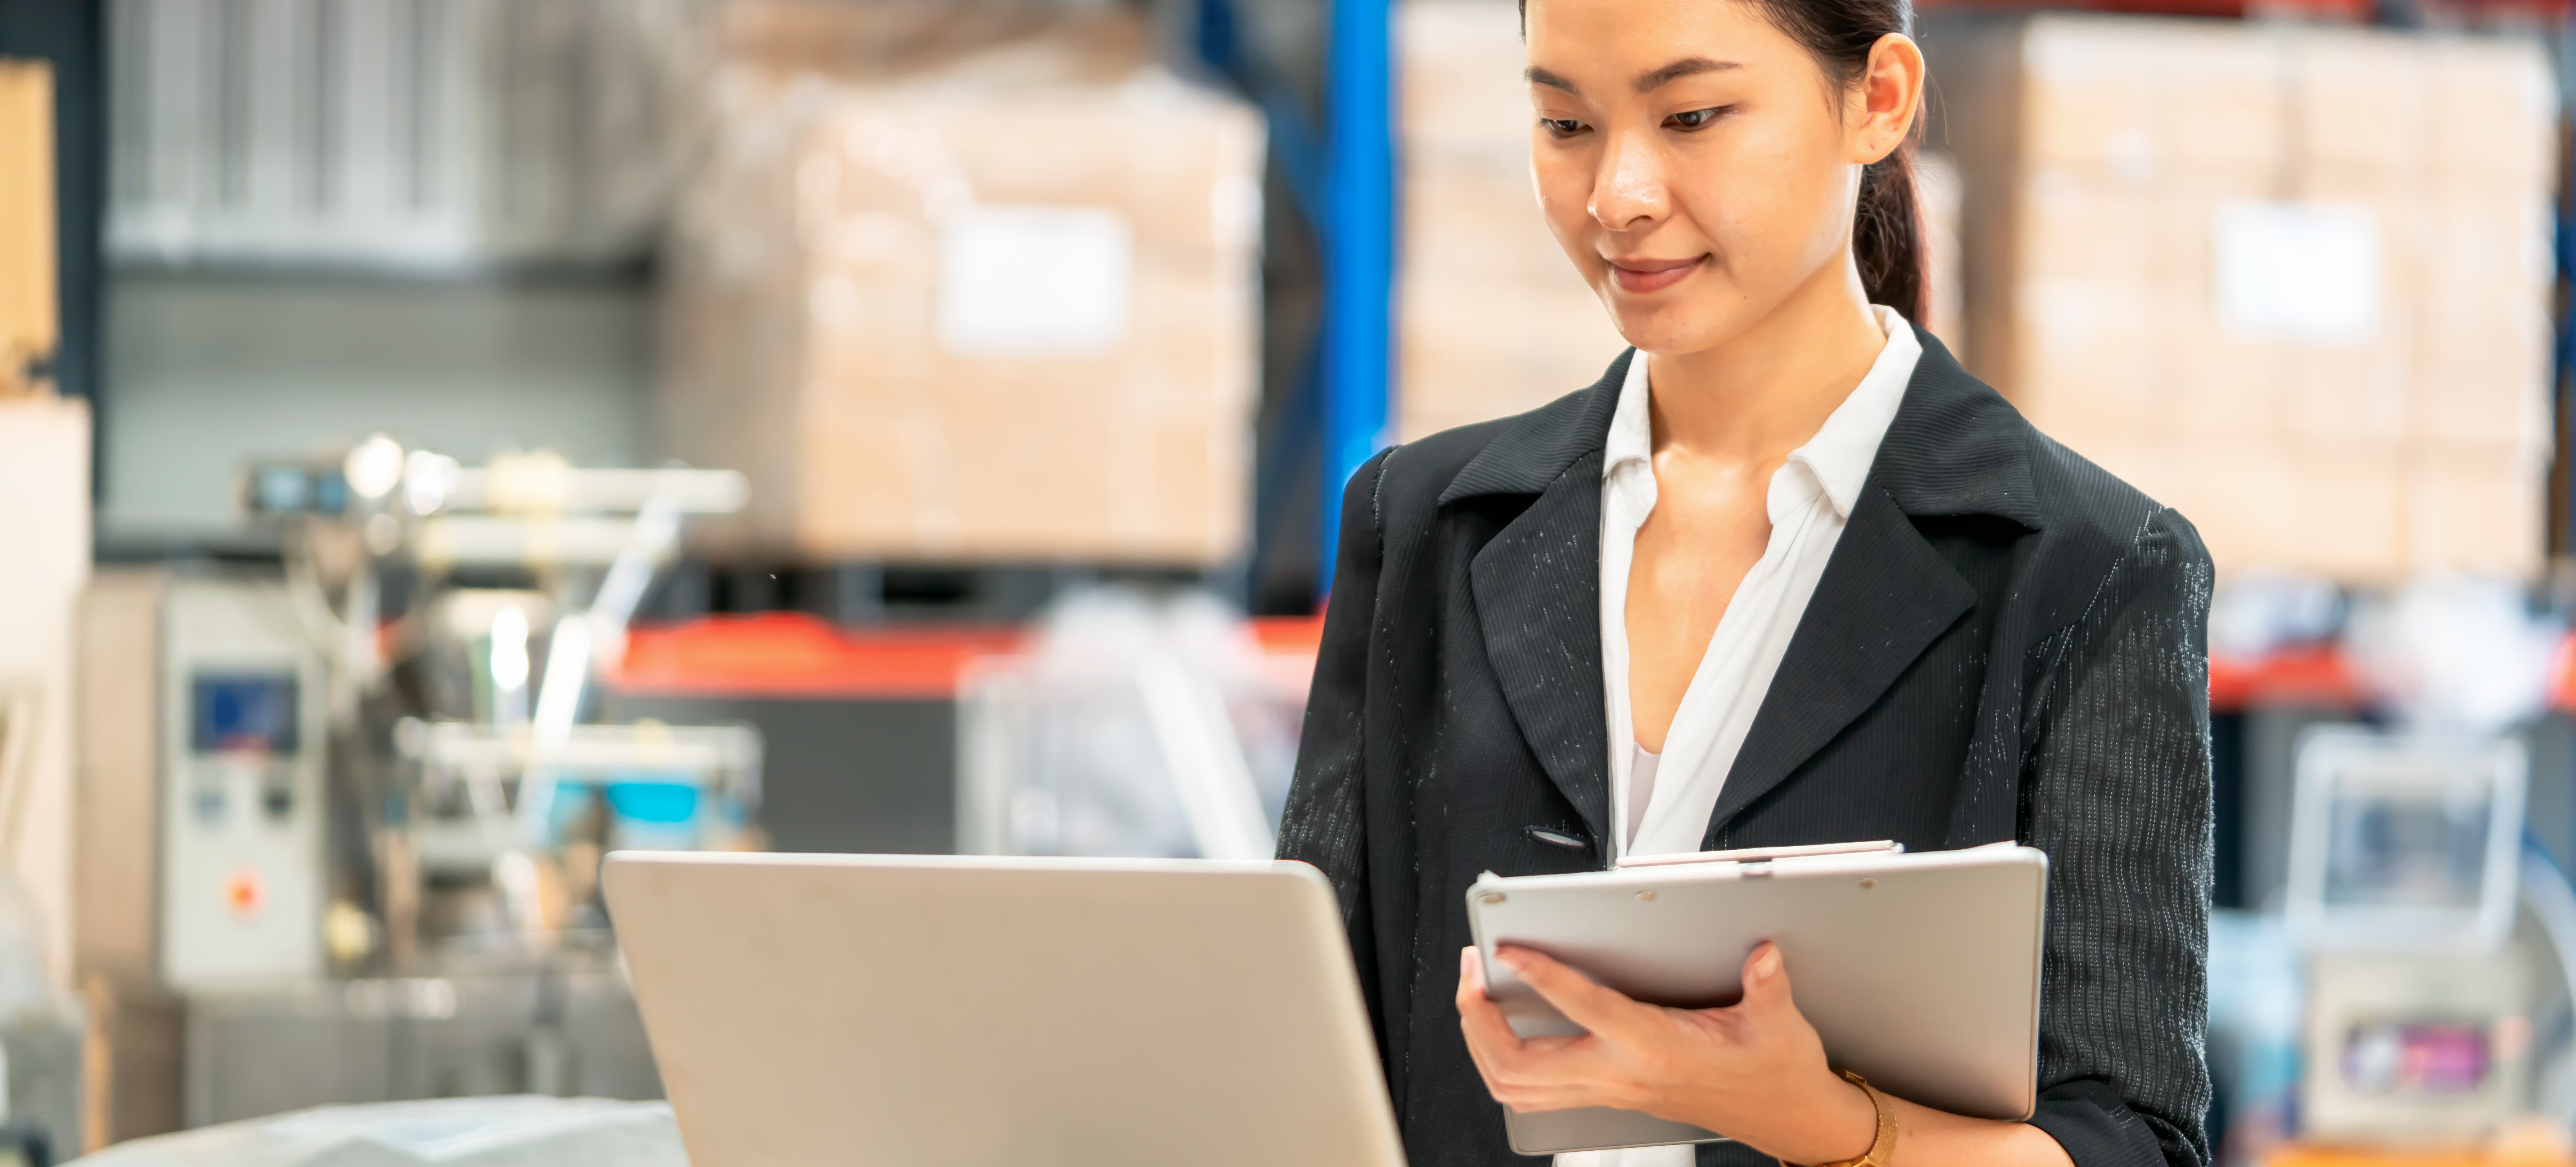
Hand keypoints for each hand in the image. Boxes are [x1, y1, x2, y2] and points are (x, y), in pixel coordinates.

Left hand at [1455, 941, 1877, 1164]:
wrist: (1786, 1118)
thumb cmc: (1775, 1072)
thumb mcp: (1778, 1026)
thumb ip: (1767, 987)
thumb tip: (1762, 955)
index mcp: (1655, 1048)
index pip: (1585, 1009)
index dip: (1543, 976)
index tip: (1511, 949)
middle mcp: (1621, 1075)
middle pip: (1521, 1064)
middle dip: (1480, 1019)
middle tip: (1471, 972)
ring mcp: (1609, 1091)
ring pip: (1517, 1085)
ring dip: (1482, 1044)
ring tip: (1473, 997)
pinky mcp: (1608, 1097)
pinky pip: (1534, 1092)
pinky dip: (1504, 1064)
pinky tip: (1501, 1032)